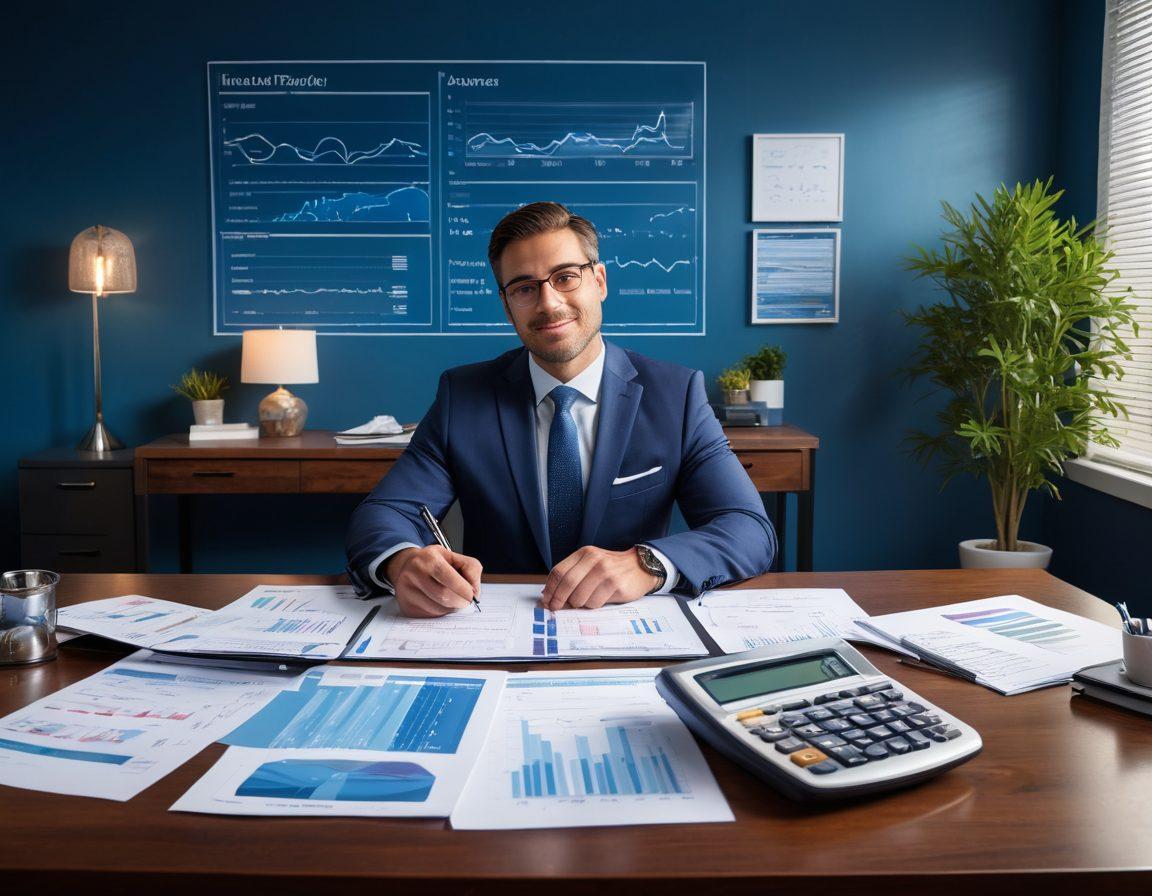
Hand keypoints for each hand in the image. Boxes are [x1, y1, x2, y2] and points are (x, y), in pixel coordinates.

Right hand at [385, 545, 481, 617]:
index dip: (465, 590)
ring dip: (451, 609)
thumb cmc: (435, 562)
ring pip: (438, 609)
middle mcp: (414, 573)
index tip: (472, 595)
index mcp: (429, 558)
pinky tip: (439, 603)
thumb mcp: (454, 557)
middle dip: (460, 602)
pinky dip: (440, 613)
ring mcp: (407, 591)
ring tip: (452, 599)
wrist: (407, 565)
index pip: (450, 578)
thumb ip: (471, 570)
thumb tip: (474, 593)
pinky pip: (430, 616)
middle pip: (444, 596)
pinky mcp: (406, 606)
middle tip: (466, 601)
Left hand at [540, 546, 658, 610]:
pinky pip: (595, 603)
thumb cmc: (611, 568)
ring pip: (580, 597)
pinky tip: (600, 599)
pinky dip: (593, 605)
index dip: (550, 588)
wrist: (641, 567)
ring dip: (579, 604)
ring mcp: (606, 572)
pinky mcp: (616, 585)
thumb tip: (548, 595)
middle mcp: (595, 560)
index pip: (559, 571)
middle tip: (556, 608)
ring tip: (587, 600)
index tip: (546, 600)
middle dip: (558, 600)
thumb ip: (572, 575)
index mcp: (585, 554)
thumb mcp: (591, 564)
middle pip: (567, 583)